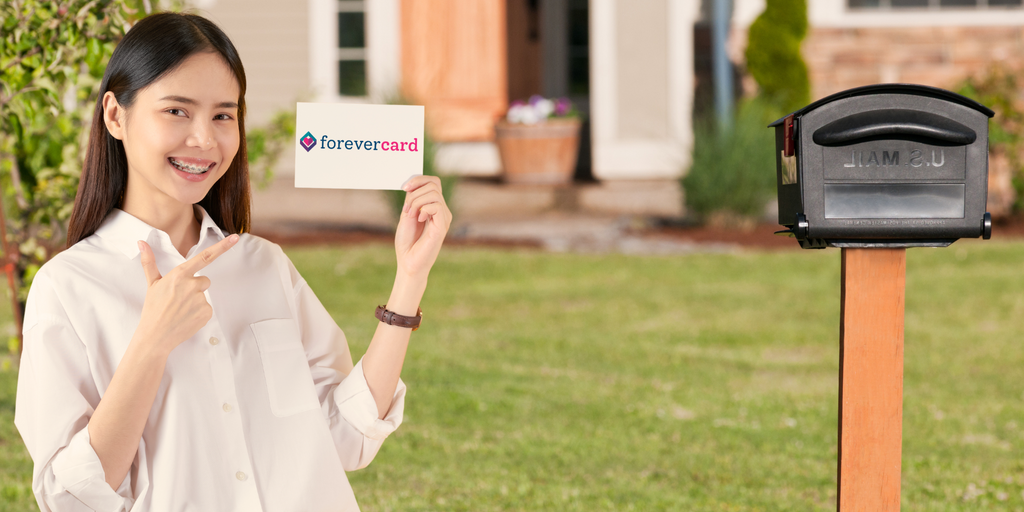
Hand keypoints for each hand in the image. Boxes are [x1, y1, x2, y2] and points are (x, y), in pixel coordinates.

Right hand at [134, 234, 239, 353]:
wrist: (156, 335)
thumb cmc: (153, 308)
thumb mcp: (152, 284)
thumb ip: (149, 262)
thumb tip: (141, 243)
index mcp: (180, 275)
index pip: (205, 257)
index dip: (222, 247)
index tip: (234, 238)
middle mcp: (192, 285)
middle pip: (204, 280)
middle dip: (195, 287)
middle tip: (179, 299)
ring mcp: (201, 299)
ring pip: (204, 295)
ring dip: (196, 301)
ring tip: (180, 310)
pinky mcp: (206, 312)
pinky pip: (207, 308)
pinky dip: (199, 312)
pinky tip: (186, 317)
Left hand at [395, 175, 451, 280]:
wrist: (408, 263)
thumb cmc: (407, 243)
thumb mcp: (406, 215)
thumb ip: (411, 200)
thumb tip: (413, 184)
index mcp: (434, 207)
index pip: (433, 182)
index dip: (419, 180)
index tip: (404, 187)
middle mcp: (442, 211)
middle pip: (434, 184)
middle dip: (415, 192)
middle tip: (406, 209)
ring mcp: (444, 218)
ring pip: (434, 193)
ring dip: (416, 201)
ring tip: (410, 215)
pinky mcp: (442, 226)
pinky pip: (436, 206)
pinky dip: (423, 208)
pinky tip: (419, 219)